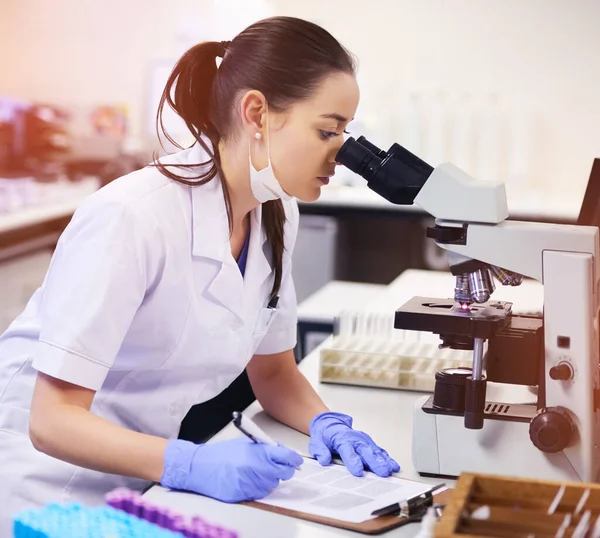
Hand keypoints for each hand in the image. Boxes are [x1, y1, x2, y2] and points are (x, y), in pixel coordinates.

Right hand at [161, 437, 302, 502]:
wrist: (198, 468)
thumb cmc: (219, 454)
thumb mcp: (244, 444)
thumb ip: (264, 448)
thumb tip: (280, 452)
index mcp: (256, 454)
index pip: (285, 457)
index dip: (293, 459)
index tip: (296, 460)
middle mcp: (255, 470)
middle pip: (282, 473)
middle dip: (283, 469)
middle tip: (277, 465)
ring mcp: (249, 485)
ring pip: (272, 484)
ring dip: (270, 478)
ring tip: (256, 471)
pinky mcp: (242, 496)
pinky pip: (259, 493)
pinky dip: (259, 487)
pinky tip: (248, 479)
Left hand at [308, 411, 399, 477]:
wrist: (329, 424)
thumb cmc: (324, 435)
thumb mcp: (316, 442)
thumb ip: (321, 451)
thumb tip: (324, 459)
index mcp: (341, 439)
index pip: (348, 451)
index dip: (354, 461)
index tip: (359, 472)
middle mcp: (355, 439)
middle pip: (366, 451)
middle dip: (375, 462)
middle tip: (382, 472)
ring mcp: (363, 440)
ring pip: (375, 451)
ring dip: (383, 461)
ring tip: (391, 470)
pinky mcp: (368, 443)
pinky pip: (378, 450)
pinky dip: (386, 458)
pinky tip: (393, 465)